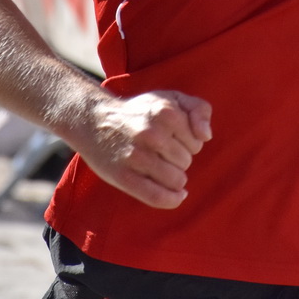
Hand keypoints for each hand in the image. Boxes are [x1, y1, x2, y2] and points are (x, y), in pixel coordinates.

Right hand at [75, 90, 213, 208]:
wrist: (93, 120)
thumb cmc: (139, 111)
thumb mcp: (171, 98)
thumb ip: (199, 109)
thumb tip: (205, 136)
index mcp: (166, 112)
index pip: (197, 143)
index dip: (189, 144)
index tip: (175, 140)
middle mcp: (152, 133)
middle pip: (186, 162)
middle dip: (179, 160)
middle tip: (162, 152)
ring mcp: (136, 156)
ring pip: (176, 180)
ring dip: (174, 179)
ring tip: (161, 168)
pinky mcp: (124, 176)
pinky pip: (157, 197)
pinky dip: (172, 200)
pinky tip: (177, 196)